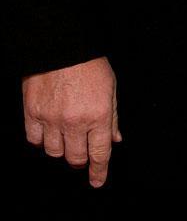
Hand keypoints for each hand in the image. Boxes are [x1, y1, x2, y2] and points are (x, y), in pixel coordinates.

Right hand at [23, 56, 120, 187]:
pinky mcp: (32, 113)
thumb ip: (113, 116)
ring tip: (65, 135)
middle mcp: (75, 121)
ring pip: (54, 152)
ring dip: (61, 148)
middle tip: (81, 151)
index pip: (99, 153)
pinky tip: (47, 129)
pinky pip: (34, 140)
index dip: (98, 171)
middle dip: (80, 159)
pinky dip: (41, 139)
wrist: (61, 43)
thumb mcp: (110, 87)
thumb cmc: (89, 63)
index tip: (97, 181)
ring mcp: (52, 119)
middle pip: (75, 158)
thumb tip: (115, 139)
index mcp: (98, 115)